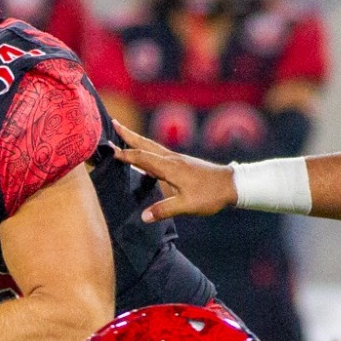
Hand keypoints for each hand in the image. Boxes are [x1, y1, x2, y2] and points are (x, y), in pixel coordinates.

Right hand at [112, 119, 236, 222]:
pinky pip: (159, 153)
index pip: (142, 158)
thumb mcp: (187, 206)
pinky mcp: (182, 162)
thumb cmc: (210, 195)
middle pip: (146, 144)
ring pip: (152, 146)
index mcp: (169, 168)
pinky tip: (146, 155)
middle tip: (114, 123)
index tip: (108, 150)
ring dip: (137, 139)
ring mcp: (177, 159)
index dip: (124, 155)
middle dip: (129, 135)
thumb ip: (164, 210)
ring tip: (125, 134)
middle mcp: (171, 159)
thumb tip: (143, 217)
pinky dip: (147, 149)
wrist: (232, 185)